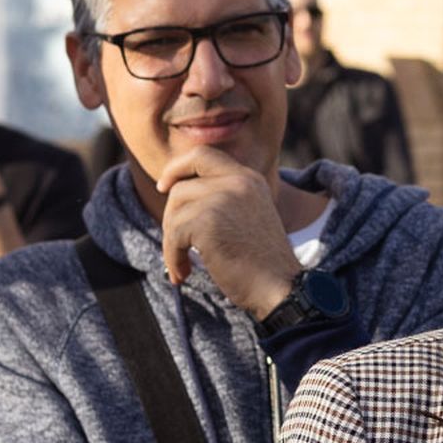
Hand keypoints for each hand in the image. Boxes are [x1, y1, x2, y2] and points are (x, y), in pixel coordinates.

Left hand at [155, 146, 301, 315]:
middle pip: (180, 188)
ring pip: (174, 212)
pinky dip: (172, 257)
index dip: (176, 167)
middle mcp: (238, 181)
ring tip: (184, 264)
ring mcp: (223, 198)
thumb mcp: (247, 217)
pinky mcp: (208, 220)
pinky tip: (184, 273)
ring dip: (172, 242)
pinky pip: (173, 235)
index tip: (163, 186)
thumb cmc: (261, 262)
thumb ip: (222, 199)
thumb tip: (175, 192)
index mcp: (248, 178)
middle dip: (172, 219)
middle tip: (178, 245)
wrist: (279, 287)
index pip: (202, 154)